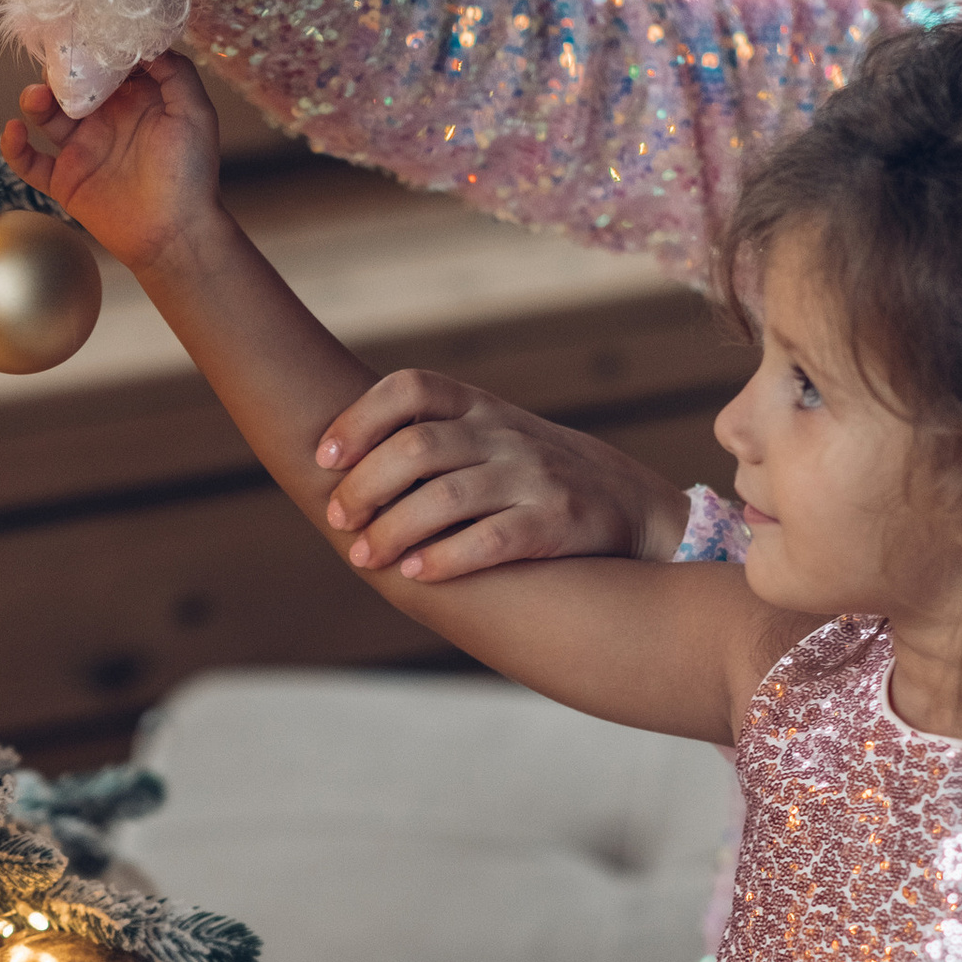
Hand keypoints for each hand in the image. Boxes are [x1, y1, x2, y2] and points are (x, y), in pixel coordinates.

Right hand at [0, 55, 221, 273]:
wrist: (174, 233)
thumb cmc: (190, 174)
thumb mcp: (194, 112)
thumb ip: (175, 73)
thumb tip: (145, 43)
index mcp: (135, 101)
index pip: (106, 65)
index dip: (93, 48)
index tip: (80, 32)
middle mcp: (106, 121)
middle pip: (71, 85)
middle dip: (59, 72)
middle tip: (54, 65)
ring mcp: (83, 150)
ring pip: (46, 116)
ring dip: (34, 101)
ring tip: (36, 98)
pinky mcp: (65, 181)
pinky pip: (29, 162)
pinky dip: (13, 146)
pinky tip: (14, 131)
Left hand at [313, 371, 694, 578]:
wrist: (636, 508)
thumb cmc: (539, 480)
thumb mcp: (494, 439)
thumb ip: (435, 439)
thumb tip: (341, 461)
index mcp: (480, 408)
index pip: (411, 387)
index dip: (360, 418)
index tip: (325, 457)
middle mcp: (503, 435)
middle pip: (416, 445)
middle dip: (363, 485)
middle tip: (339, 520)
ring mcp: (533, 477)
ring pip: (446, 495)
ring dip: (393, 529)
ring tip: (365, 558)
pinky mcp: (557, 522)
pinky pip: (492, 538)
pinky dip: (447, 557)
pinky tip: (417, 574)